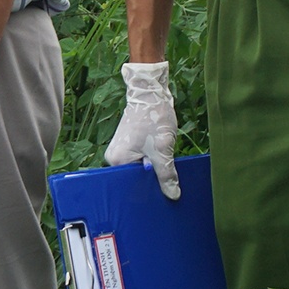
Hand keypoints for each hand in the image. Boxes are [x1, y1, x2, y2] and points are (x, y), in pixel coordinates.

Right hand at [104, 60, 180, 199]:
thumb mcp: (162, 149)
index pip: (132, 185)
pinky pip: (142, 161)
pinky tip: (163, 159)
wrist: (151, 92)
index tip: (163, 195)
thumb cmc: (153, 117)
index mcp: (116, 160)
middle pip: (136, 178)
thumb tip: (173, 195)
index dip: (149, 189)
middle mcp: (115, 157)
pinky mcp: (130, 145)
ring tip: (166, 167)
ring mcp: (122, 151)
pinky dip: (154, 162)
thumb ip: (166, 174)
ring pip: (141, 170)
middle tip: (168, 183)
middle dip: (152, 180)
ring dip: (155, 170)